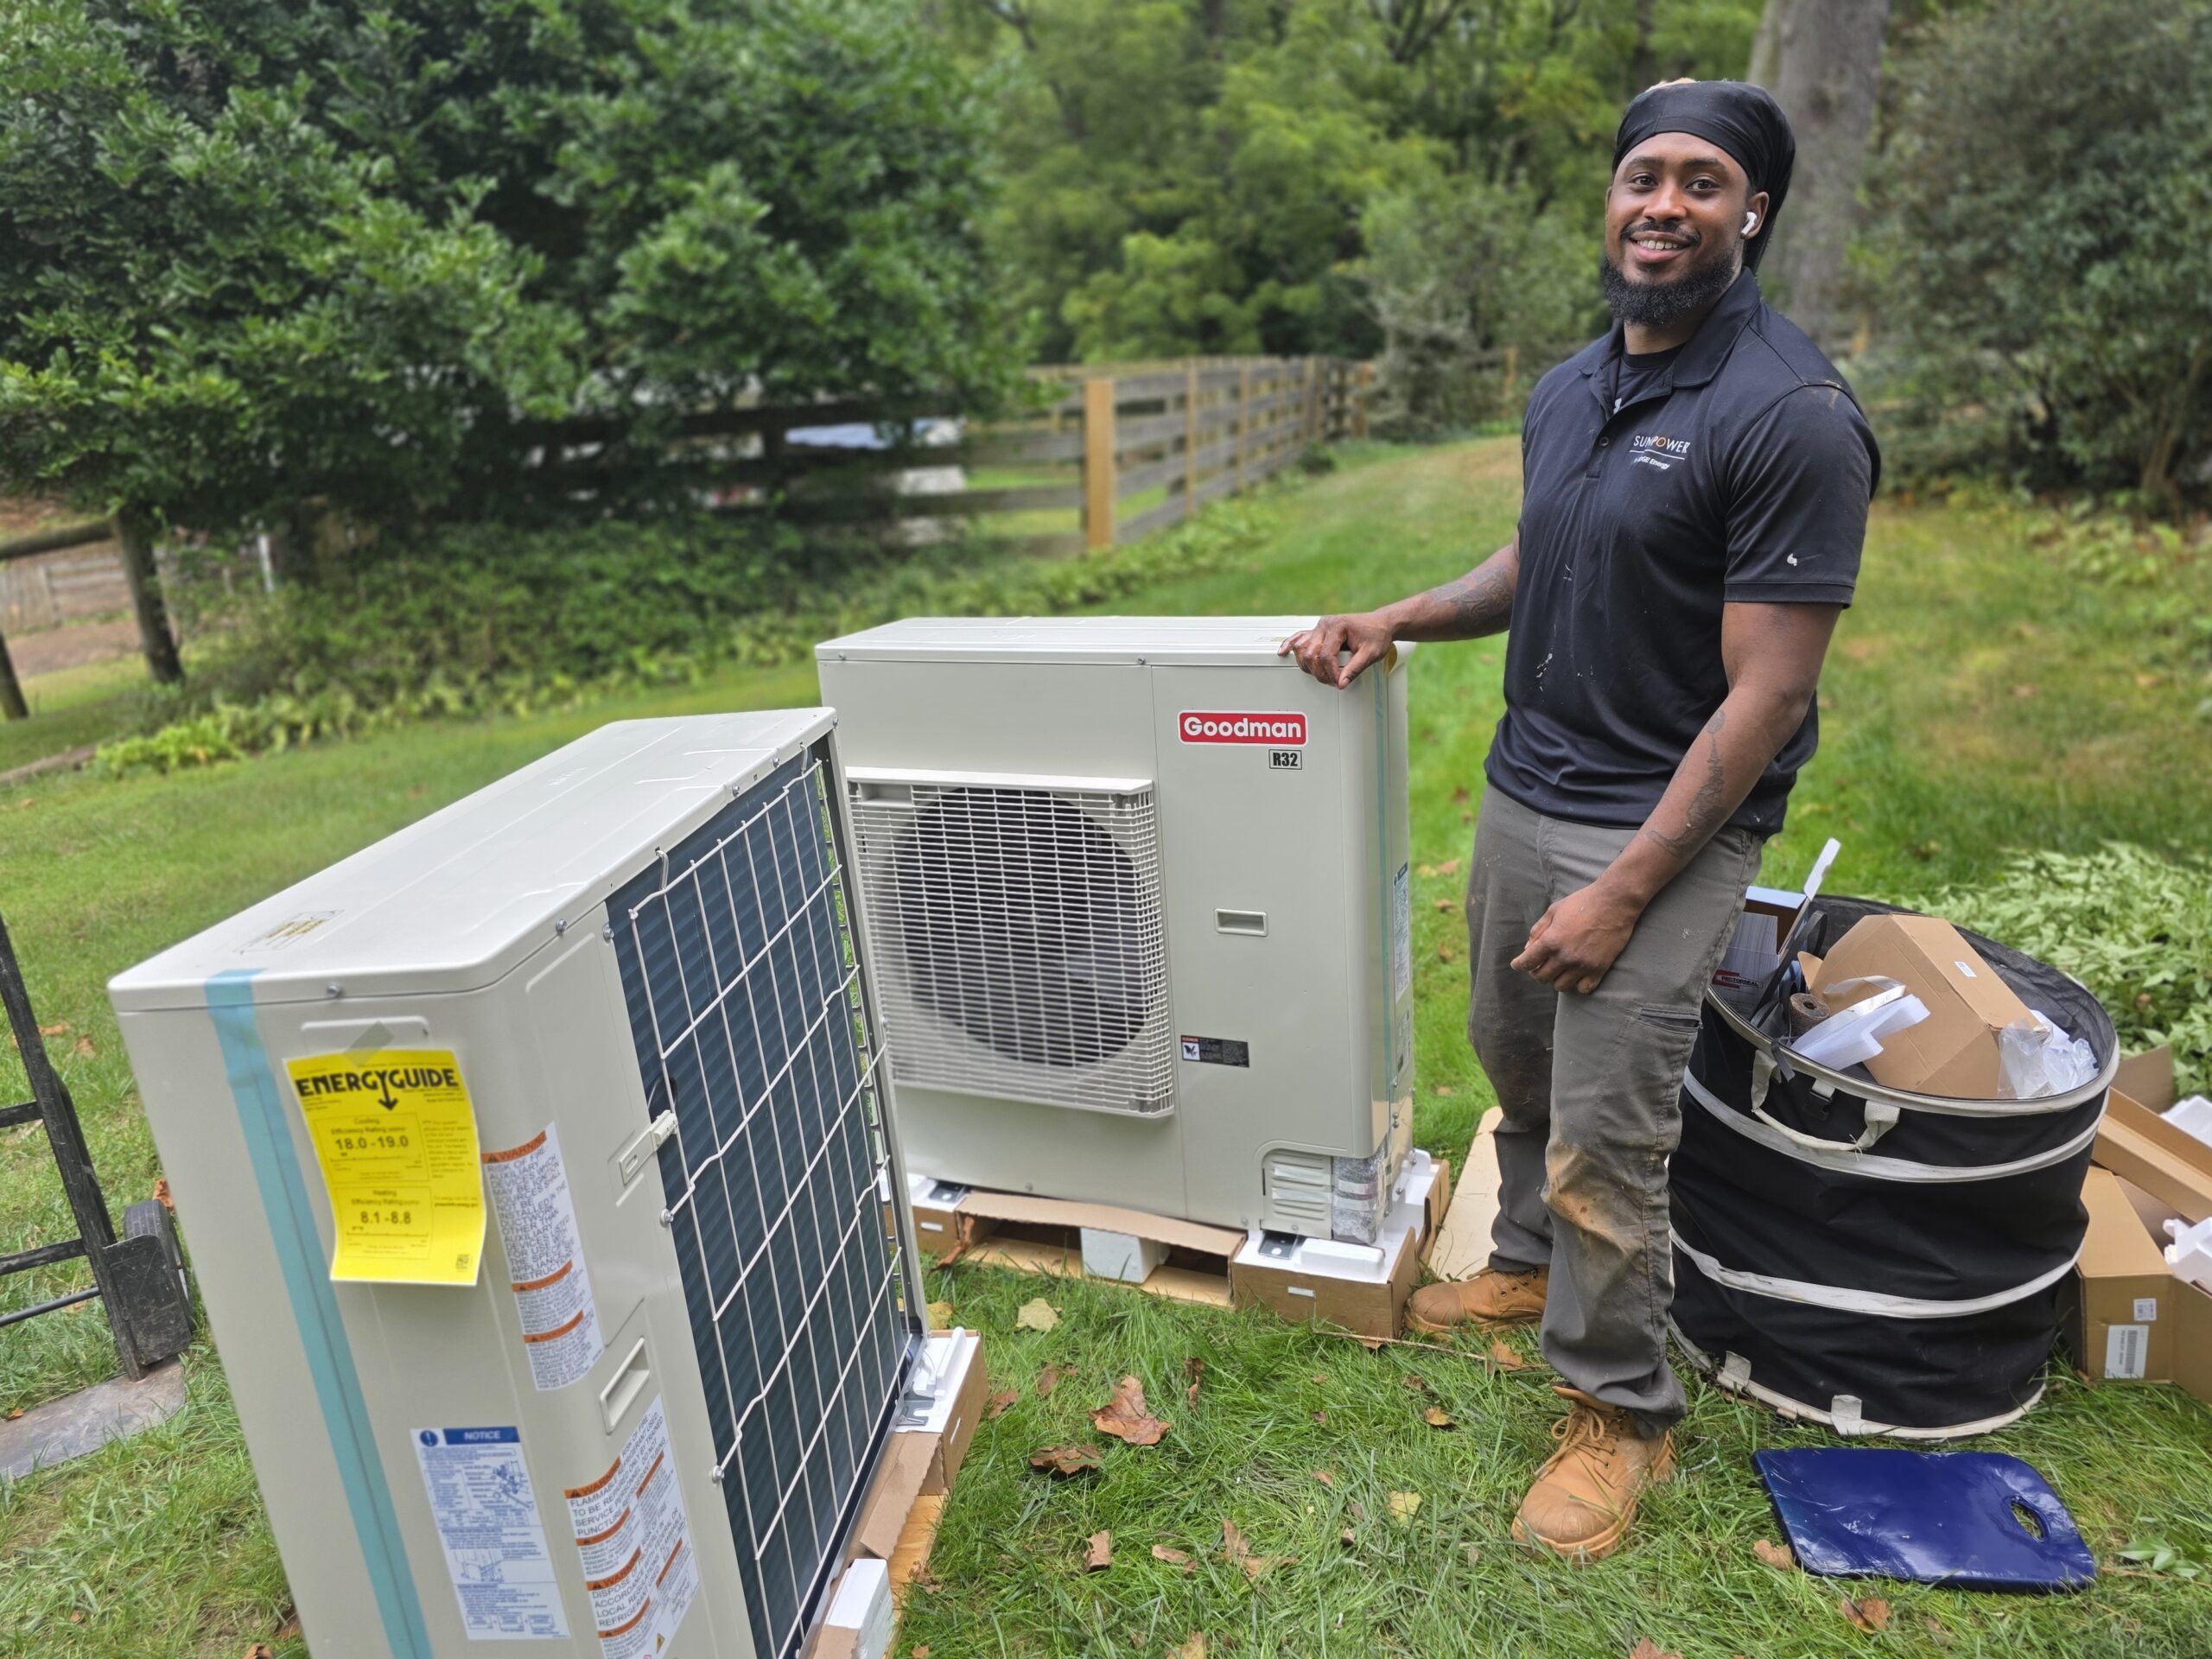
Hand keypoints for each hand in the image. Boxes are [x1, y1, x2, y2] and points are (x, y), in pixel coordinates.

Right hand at [1279, 612, 1393, 687]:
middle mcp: (1325, 625)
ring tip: (1320, 675)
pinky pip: (1299, 638)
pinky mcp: (1317, 632)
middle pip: (1311, 654)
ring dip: (1308, 666)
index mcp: (1337, 626)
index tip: (1339, 682)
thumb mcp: (1371, 654)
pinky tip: (1283, 652)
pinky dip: (1290, 645)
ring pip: (1302, 649)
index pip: (1325, 655)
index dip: (1331, 672)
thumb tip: (1341, 683)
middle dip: (1320, 672)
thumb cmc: (1376, 635)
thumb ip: (1355, 669)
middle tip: (1333, 681)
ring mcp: (1319, 628)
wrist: (1380, 624)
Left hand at [1510, 881, 1644, 994]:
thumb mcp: (1554, 910)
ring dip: (1556, 979)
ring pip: (1560, 986)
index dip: (1519, 965)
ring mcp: (1582, 965)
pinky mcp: (1599, 969)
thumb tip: (1527, 949)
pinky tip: (1576, 975)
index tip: (1517, 964)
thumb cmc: (1582, 902)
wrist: (1615, 903)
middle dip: (1536, 972)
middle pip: (1542, 977)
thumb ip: (1538, 930)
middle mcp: (1565, 956)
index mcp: (1551, 940)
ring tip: (1559, 969)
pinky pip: (1583, 989)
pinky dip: (1577, 985)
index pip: (1527, 962)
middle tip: (1539, 964)